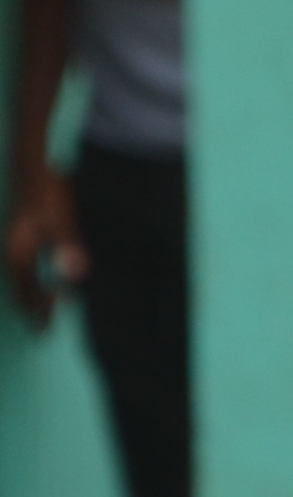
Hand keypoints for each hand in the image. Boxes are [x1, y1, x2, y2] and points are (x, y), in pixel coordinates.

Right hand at [6, 165, 85, 329]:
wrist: (33, 166)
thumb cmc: (47, 193)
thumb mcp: (60, 219)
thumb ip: (67, 246)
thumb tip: (75, 275)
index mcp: (19, 253)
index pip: (27, 290)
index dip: (39, 309)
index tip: (48, 327)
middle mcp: (13, 251)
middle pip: (20, 288)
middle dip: (31, 309)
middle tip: (43, 331)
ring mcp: (16, 243)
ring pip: (21, 278)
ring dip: (33, 295)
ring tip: (44, 312)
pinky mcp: (24, 236)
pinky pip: (26, 267)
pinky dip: (34, 279)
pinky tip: (49, 279)